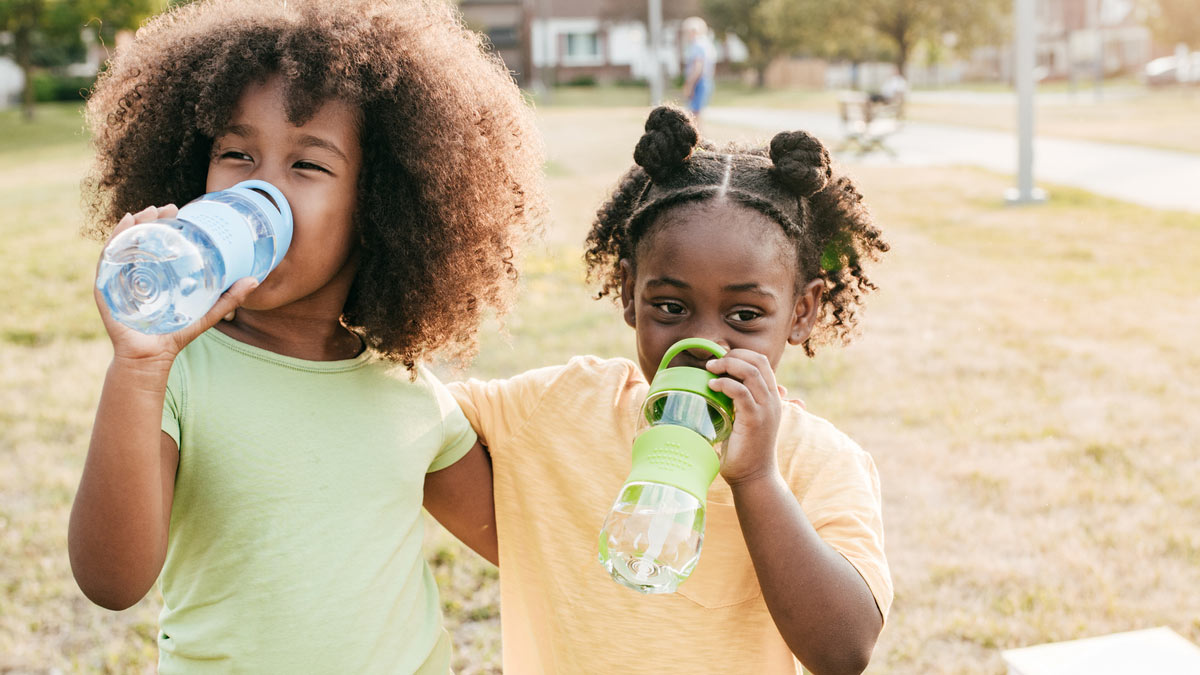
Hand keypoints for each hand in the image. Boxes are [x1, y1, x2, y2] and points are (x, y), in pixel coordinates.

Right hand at [94, 205, 257, 366]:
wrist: (151, 358)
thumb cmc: (175, 334)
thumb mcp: (206, 312)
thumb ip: (229, 297)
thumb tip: (255, 280)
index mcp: (156, 275)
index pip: (158, 243)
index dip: (166, 224)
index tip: (178, 209)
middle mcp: (136, 273)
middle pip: (141, 238)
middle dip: (151, 219)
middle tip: (166, 208)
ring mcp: (119, 279)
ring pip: (123, 244)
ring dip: (133, 224)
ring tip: (146, 212)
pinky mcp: (106, 288)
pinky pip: (107, 259)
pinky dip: (114, 240)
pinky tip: (124, 225)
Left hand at [705, 349, 782, 485]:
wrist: (754, 476)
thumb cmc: (744, 449)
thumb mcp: (745, 419)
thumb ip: (741, 402)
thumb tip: (722, 386)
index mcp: (771, 396)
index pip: (761, 361)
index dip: (740, 354)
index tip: (720, 359)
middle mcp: (772, 399)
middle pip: (757, 361)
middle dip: (733, 356)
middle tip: (712, 363)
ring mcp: (765, 409)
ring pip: (751, 372)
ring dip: (727, 365)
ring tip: (710, 370)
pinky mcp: (755, 420)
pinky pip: (742, 392)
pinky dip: (725, 384)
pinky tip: (711, 386)